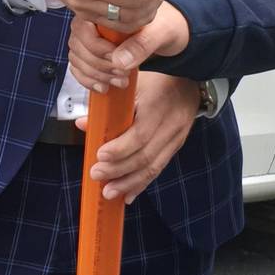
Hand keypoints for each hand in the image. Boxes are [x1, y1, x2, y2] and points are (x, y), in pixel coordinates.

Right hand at [67, 2, 189, 92]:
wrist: (169, 32)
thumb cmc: (165, 25)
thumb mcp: (160, 32)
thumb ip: (142, 44)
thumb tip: (119, 60)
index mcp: (106, 9)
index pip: (82, 28)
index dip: (97, 49)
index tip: (117, 61)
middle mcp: (93, 21)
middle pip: (78, 46)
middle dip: (99, 66)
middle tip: (123, 75)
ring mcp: (90, 38)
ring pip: (76, 58)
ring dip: (95, 75)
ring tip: (120, 81)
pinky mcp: (92, 53)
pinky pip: (78, 67)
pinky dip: (87, 80)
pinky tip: (104, 86)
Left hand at [81, 73, 200, 202]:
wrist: (191, 82)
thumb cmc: (157, 80)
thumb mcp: (133, 85)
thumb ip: (109, 105)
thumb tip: (83, 124)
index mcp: (158, 104)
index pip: (140, 133)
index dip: (120, 148)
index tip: (100, 155)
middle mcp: (170, 124)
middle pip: (145, 155)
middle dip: (119, 169)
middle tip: (97, 175)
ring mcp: (176, 138)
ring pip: (153, 167)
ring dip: (129, 182)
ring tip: (110, 192)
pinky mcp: (177, 147)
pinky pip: (159, 168)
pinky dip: (142, 183)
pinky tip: (128, 195)